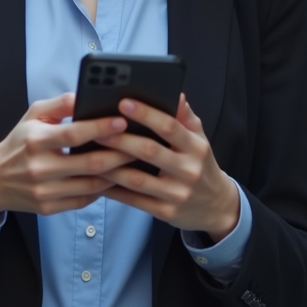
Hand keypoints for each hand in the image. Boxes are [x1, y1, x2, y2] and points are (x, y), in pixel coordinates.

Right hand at [0, 93, 132, 224]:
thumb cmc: (19, 142)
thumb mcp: (33, 115)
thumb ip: (60, 103)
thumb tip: (85, 95)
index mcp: (35, 140)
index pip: (74, 134)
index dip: (101, 128)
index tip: (122, 121)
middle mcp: (39, 167)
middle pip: (89, 163)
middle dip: (120, 154)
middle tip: (140, 144)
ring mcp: (44, 191)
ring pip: (92, 184)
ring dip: (116, 174)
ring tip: (134, 162)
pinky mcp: (49, 208)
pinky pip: (84, 199)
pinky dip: (102, 189)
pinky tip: (115, 179)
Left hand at [96, 95, 239, 242]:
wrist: (217, 206)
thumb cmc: (201, 165)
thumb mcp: (200, 139)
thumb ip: (186, 117)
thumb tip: (175, 93)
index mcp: (196, 147)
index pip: (169, 127)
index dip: (146, 114)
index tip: (123, 102)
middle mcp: (188, 170)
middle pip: (149, 151)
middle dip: (120, 139)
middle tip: (96, 128)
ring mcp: (176, 194)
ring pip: (137, 179)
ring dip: (111, 166)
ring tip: (90, 153)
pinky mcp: (166, 212)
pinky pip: (134, 200)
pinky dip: (114, 190)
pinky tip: (97, 179)